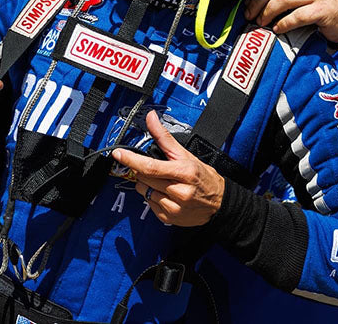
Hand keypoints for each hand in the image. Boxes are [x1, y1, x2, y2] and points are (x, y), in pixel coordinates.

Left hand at [111, 111, 224, 226]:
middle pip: (144, 179)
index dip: (131, 160)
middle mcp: (179, 192)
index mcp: (184, 173)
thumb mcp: (185, 154)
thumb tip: (151, 118)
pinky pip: (149, 205)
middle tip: (156, 169)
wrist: (219, 203)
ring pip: (144, 192)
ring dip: (148, 185)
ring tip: (164, 183)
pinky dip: (153, 197)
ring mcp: (174, 208)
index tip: (118, 154)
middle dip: (143, 171)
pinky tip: (166, 194)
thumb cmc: (202, 176)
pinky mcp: (169, 218)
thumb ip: (164, 137)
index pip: (150, 167)